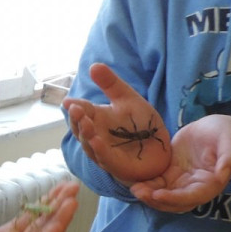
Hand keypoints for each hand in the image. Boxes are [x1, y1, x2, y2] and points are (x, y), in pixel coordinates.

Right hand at [62, 63, 170, 182]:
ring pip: (89, 144)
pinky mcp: (116, 166)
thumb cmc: (142, 125)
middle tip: (75, 109)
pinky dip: (99, 150)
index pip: (82, 111)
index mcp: (97, 119)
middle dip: (77, 120)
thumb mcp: (128, 99)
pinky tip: (97, 141)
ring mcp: (104, 152)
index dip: (74, 107)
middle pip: (80, 129)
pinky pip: (105, 159)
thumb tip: (93, 65)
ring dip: (86, 134)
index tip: (68, 102)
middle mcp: (96, 136)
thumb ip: (111, 84)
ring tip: (85, 122)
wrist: (161, 148)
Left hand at [128, 114, 230, 212]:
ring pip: (164, 195)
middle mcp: (195, 187)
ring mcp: (181, 182)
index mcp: (210, 184)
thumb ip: (229, 158)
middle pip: (175, 202)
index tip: (158, 195)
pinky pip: (158, 183)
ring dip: (148, 195)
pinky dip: (146, 185)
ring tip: (133, 188)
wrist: (216, 130)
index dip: (175, 198)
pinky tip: (133, 180)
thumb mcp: (230, 143)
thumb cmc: (227, 136)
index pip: (192, 197)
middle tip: (139, 192)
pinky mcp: (171, 174)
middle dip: (156, 200)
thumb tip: (223, 175)